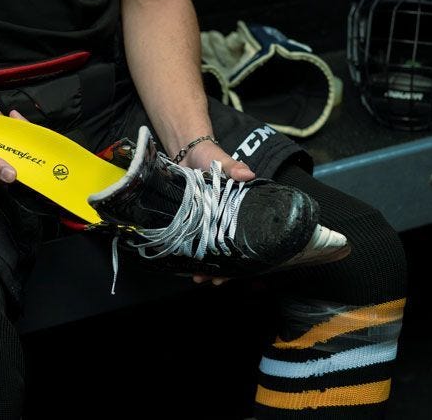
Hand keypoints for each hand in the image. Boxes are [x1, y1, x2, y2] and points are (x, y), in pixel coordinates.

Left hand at [180, 139, 254, 286]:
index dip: (244, 255)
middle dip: (222, 268)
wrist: (185, 151)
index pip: (247, 235)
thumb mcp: (221, 159)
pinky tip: (185, 264)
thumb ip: (233, 167)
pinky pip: (193, 239)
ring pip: (210, 248)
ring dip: (205, 265)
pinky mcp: (192, 219)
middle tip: (213, 281)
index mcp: (239, 207)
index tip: (238, 270)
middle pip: (228, 249)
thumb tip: (247, 174)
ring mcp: (208, 220)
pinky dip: (190, 252)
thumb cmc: (209, 155)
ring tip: (197, 277)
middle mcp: (225, 218)